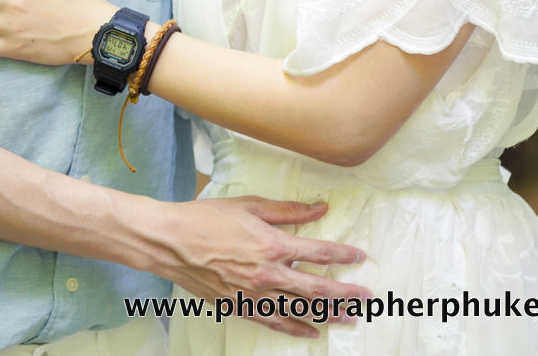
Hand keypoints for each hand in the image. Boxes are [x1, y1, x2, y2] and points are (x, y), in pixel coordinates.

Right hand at [146, 196, 370, 337]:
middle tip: (366, 297)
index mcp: (273, 244)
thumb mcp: (249, 206)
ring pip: (301, 309)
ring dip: (328, 314)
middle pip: (318, 288)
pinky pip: (275, 322)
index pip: (319, 252)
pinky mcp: (241, 306)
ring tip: (349, 317)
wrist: (171, 242)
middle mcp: (269, 273)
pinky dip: (296, 328)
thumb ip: (287, 211)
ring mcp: (255, 294)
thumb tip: (318, 209)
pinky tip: (311, 332)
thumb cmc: (206, 218)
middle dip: (346, 293)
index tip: (359, 256)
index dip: (343, 254)